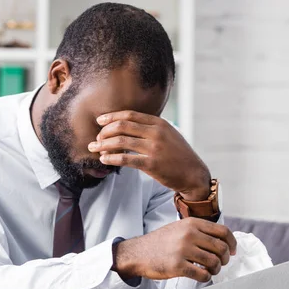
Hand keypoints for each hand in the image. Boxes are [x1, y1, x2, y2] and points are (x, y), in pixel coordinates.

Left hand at [89, 111, 210, 200]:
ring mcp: (154, 148)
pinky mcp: (151, 164)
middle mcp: (156, 133)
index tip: (100, 121)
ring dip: (104, 145)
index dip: (111, 117)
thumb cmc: (179, 155)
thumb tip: (129, 125)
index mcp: (159, 123)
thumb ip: (152, 128)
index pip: (130, 115)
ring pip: (121, 142)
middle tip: (98, 138)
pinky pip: (125, 159)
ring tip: (95, 149)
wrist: (193, 174)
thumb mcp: (170, 134)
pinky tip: (105, 159)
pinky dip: (112, 158)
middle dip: (105, 131)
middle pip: (122, 126)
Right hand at [113, 218, 236, 281]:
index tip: (233, 250)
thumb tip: (221, 240)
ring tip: (211, 270)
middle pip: (221, 247)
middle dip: (225, 258)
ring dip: (216, 269)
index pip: (222, 231)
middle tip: (221, 263)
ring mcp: (183, 250)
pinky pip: (202, 274)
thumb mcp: (180, 228)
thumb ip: (199, 231)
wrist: (138, 253)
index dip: (232, 242)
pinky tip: (202, 276)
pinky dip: (206, 277)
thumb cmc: (160, 242)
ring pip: (214, 262)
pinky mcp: (178, 266)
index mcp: (192, 223)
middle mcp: (189, 235)